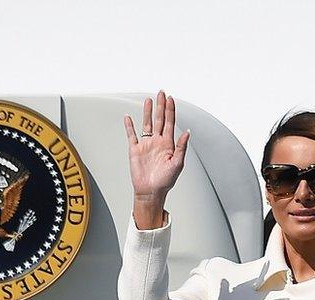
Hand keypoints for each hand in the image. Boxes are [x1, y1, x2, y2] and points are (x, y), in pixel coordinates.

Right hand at [123, 90, 190, 227]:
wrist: (151, 191)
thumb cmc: (166, 181)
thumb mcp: (177, 164)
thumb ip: (182, 147)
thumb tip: (187, 132)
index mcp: (168, 144)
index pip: (170, 123)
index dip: (170, 110)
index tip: (170, 98)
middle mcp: (157, 142)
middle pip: (159, 119)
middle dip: (160, 106)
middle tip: (161, 92)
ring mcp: (146, 145)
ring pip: (146, 124)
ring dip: (147, 112)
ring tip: (148, 100)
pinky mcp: (135, 150)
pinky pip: (131, 135)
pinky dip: (129, 126)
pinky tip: (128, 117)